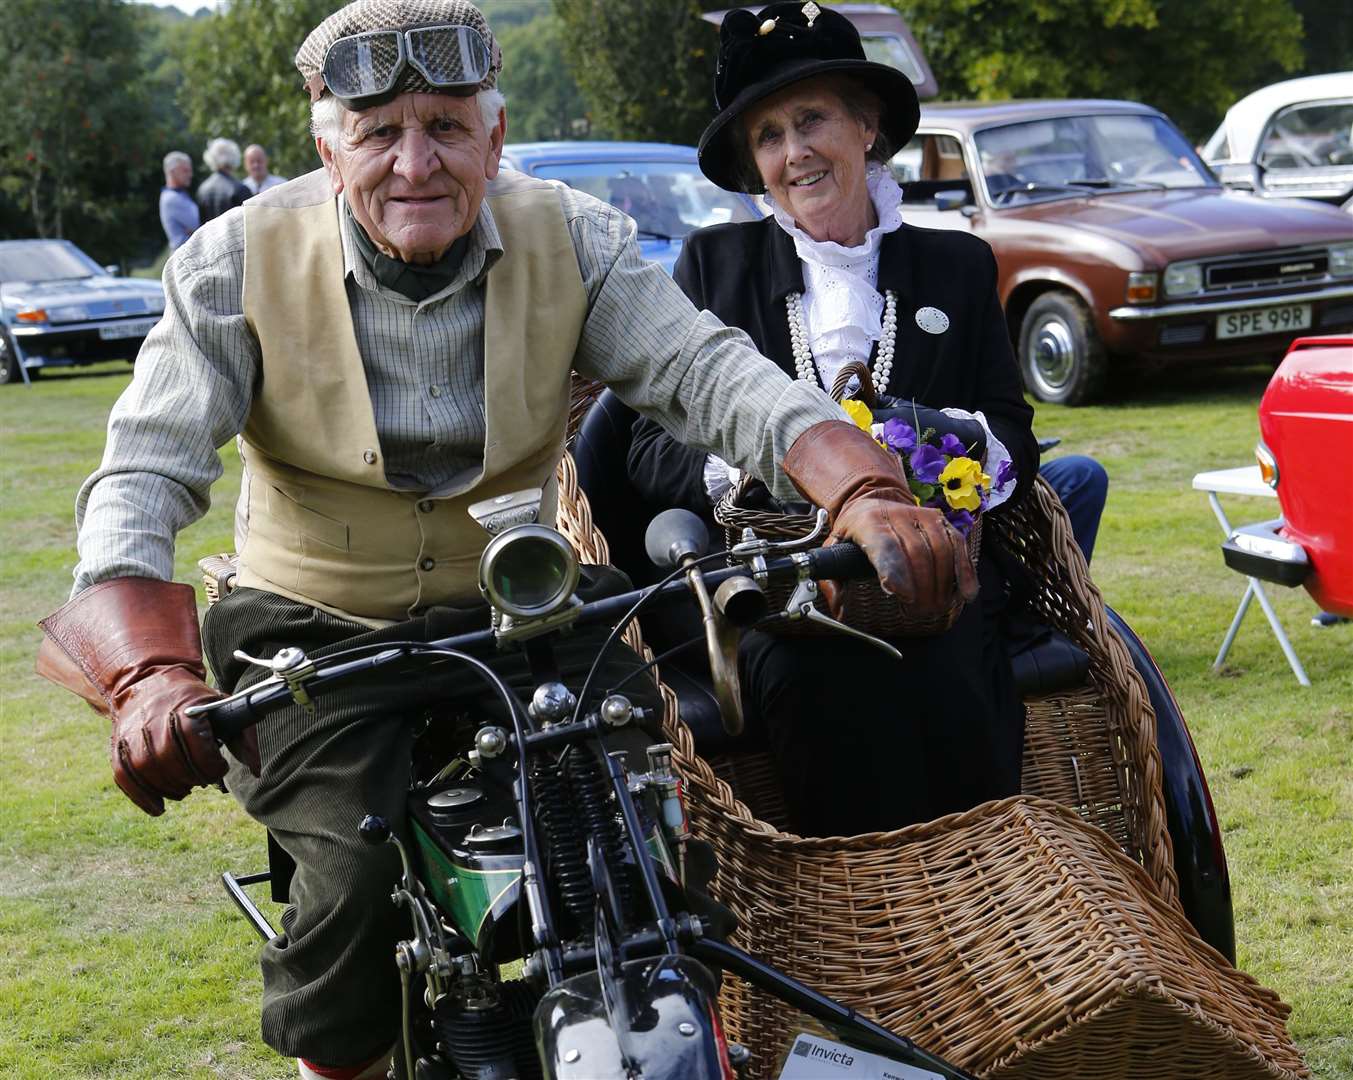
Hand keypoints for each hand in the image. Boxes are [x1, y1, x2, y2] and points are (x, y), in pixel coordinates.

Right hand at [36, 577, 258, 816]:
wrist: (149, 680)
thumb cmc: (194, 700)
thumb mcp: (222, 706)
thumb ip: (242, 736)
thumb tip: (255, 771)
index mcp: (183, 707)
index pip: (193, 739)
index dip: (209, 762)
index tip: (220, 769)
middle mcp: (153, 718)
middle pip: (169, 757)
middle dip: (191, 776)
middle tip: (202, 780)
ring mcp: (132, 732)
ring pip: (146, 768)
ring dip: (169, 787)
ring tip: (185, 790)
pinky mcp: (118, 745)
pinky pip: (125, 776)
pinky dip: (141, 796)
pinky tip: (158, 808)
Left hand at [824, 493, 977, 619]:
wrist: (871, 497)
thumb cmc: (854, 532)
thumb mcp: (834, 548)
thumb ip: (832, 579)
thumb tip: (840, 606)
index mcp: (868, 521)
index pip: (885, 545)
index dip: (895, 570)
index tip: (901, 595)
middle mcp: (897, 515)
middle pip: (916, 553)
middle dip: (920, 587)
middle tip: (919, 612)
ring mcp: (922, 516)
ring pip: (940, 550)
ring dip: (941, 584)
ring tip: (935, 607)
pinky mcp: (941, 521)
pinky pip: (957, 546)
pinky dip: (964, 571)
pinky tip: (965, 593)